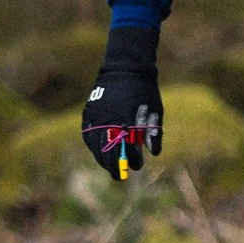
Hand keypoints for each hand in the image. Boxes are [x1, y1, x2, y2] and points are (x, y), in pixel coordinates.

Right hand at [82, 26, 163, 181]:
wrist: (125, 67)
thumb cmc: (145, 91)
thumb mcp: (155, 110)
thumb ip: (154, 132)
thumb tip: (154, 154)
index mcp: (127, 119)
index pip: (127, 148)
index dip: (131, 160)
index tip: (137, 166)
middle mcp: (109, 119)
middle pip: (107, 151)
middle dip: (114, 166)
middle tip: (120, 175)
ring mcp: (96, 115)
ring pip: (94, 145)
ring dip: (101, 158)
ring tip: (109, 165)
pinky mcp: (88, 112)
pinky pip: (88, 134)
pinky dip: (93, 145)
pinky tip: (99, 151)